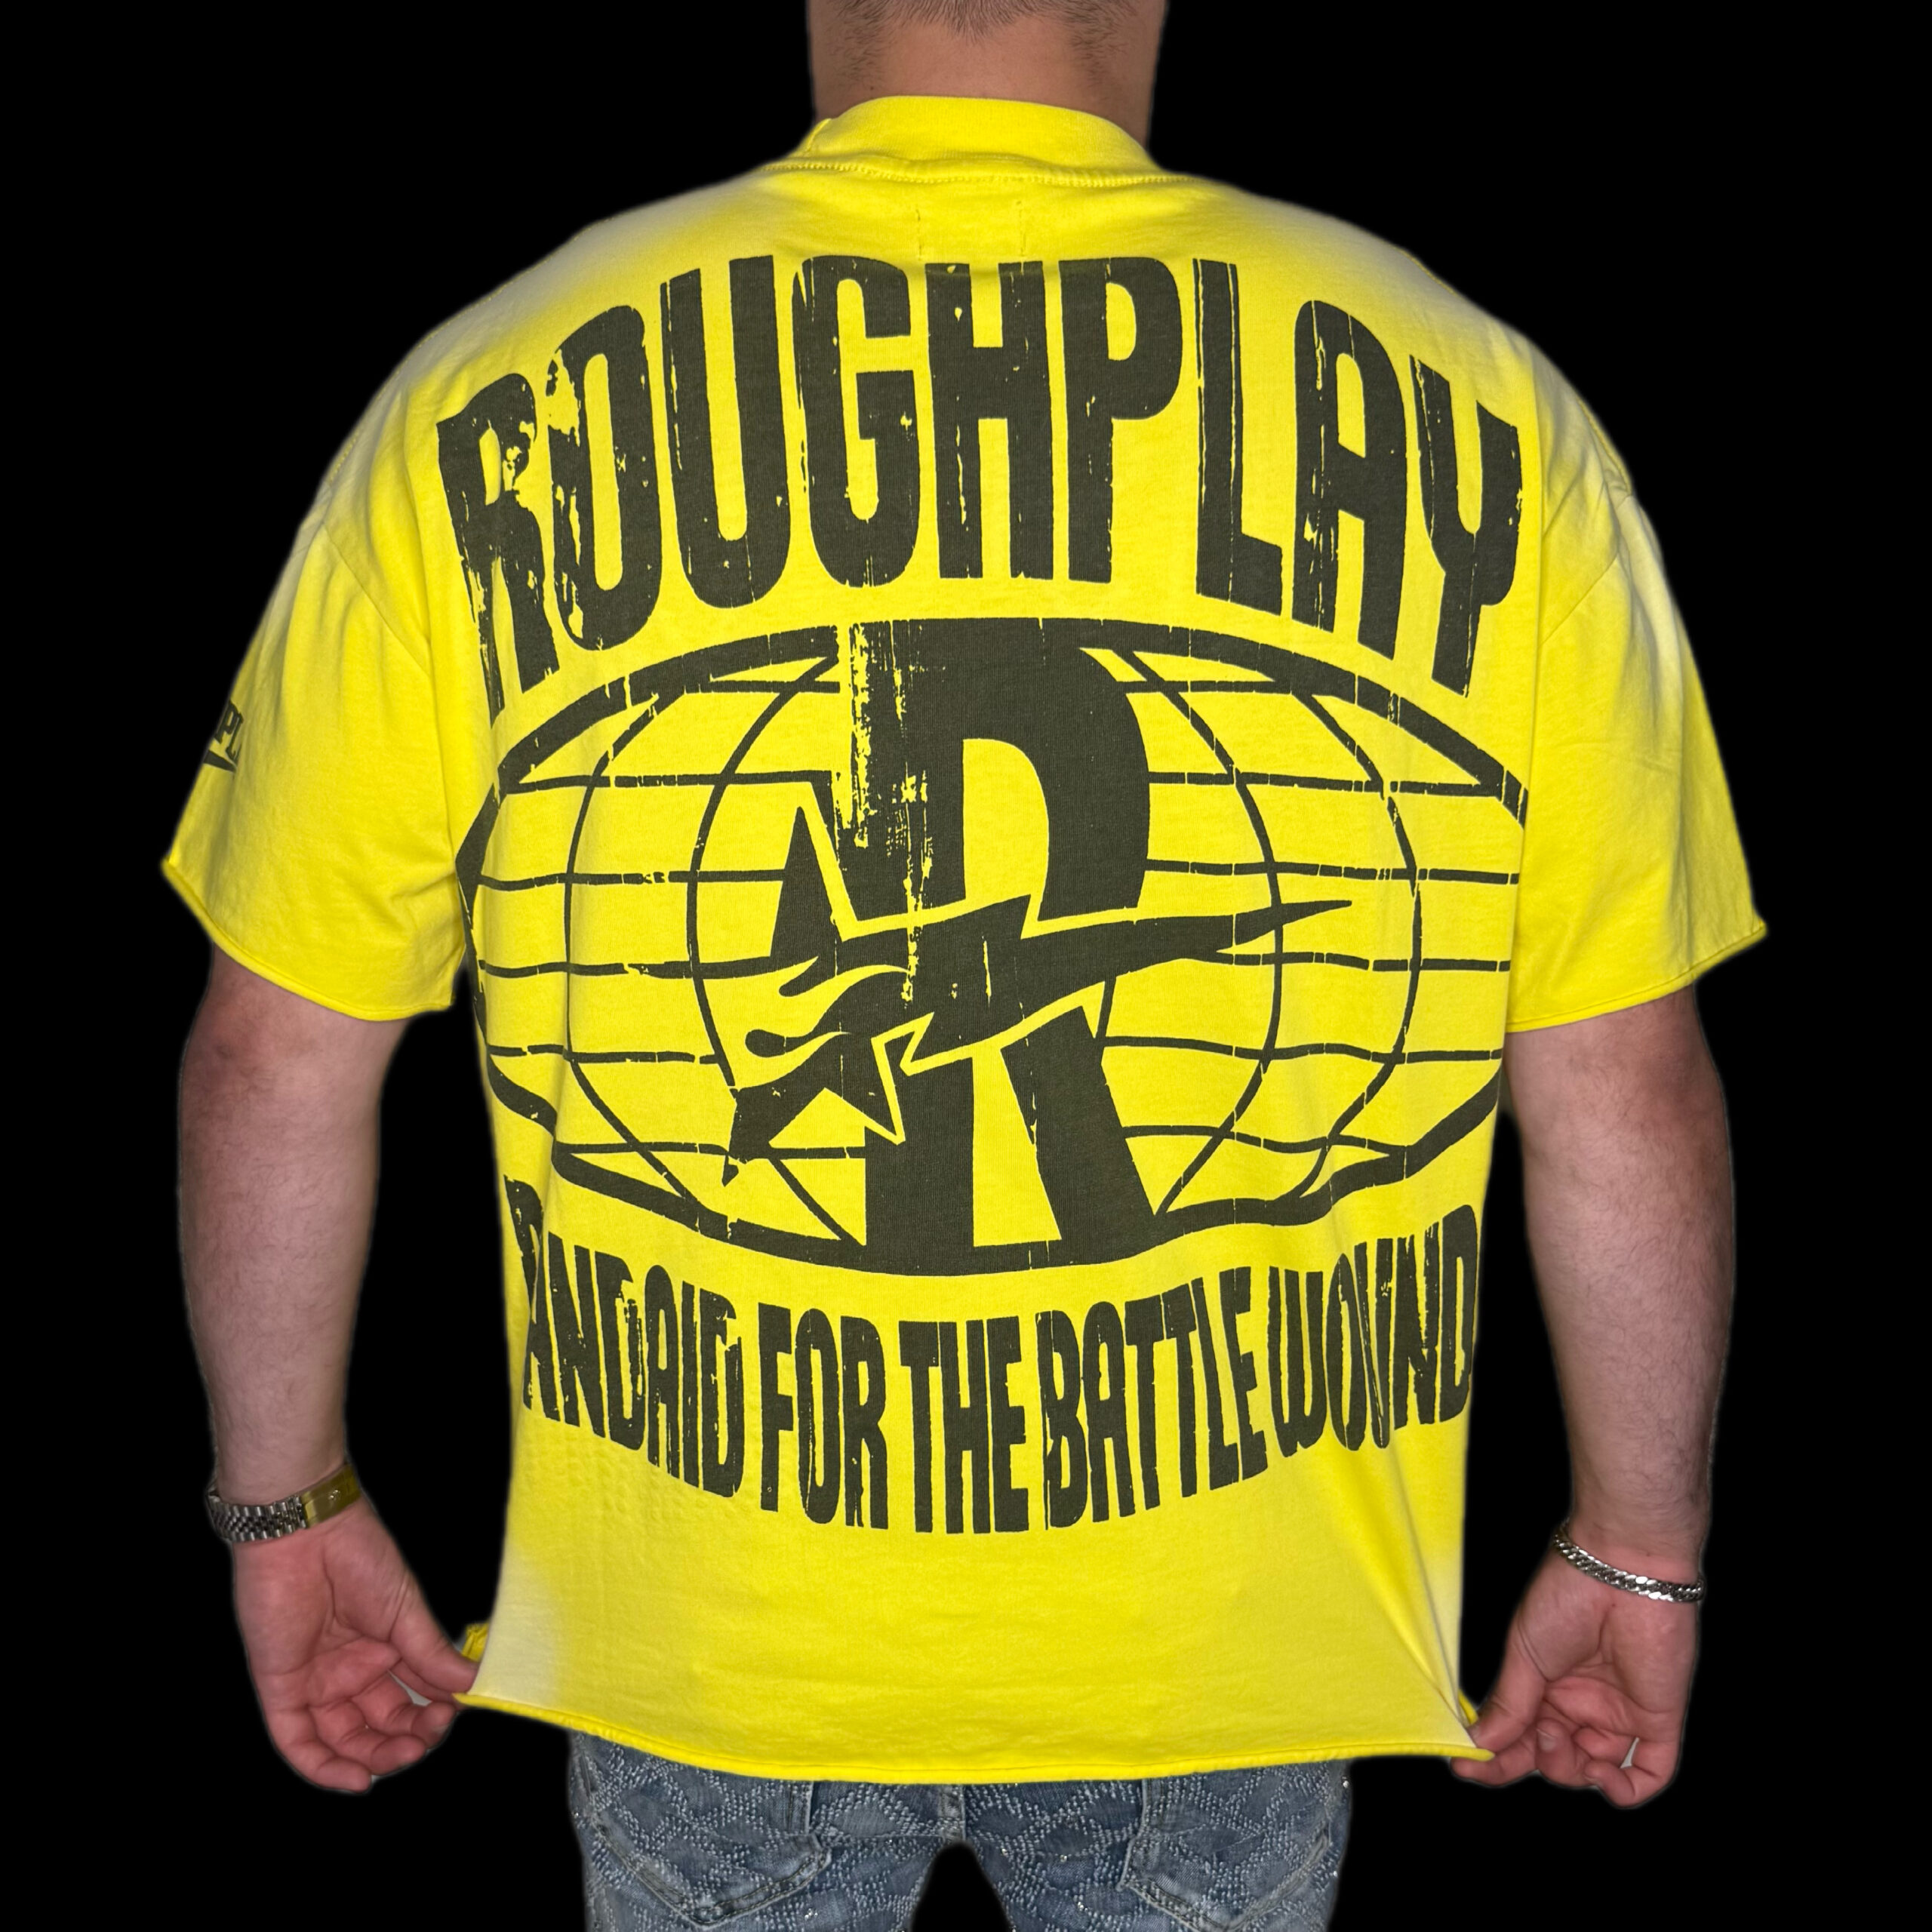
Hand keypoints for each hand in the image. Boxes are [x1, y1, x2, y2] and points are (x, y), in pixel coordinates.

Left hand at [231, 1497, 477, 1791]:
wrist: (305, 1532)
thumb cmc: (360, 1556)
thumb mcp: (404, 1609)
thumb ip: (431, 1653)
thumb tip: (474, 1686)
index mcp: (384, 1648)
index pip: (414, 1696)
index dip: (435, 1712)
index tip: (455, 1711)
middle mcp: (351, 1671)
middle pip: (381, 1725)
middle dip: (408, 1739)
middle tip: (428, 1735)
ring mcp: (316, 1682)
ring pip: (344, 1741)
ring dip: (374, 1758)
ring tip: (403, 1755)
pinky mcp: (281, 1689)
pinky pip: (298, 1742)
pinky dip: (325, 1768)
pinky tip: (357, 1779)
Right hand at [1452, 1543, 1698, 1806]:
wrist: (1619, 1571)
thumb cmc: (1565, 1597)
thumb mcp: (1524, 1653)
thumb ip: (1510, 1705)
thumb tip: (1477, 1746)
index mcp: (1547, 1686)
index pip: (1521, 1736)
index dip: (1497, 1757)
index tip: (1468, 1767)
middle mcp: (1582, 1704)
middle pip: (1554, 1759)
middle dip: (1534, 1760)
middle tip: (1527, 1741)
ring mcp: (1620, 1714)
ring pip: (1591, 1771)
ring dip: (1569, 1770)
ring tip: (1558, 1737)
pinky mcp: (1657, 1720)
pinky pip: (1649, 1774)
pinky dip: (1626, 1791)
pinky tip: (1602, 1778)